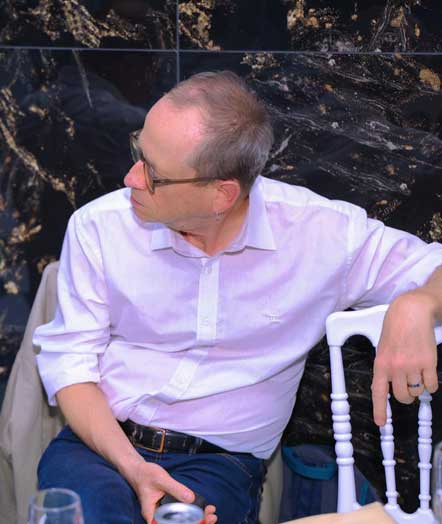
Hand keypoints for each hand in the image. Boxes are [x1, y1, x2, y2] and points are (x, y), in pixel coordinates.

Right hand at [124, 459, 216, 523]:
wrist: (138, 469)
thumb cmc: (145, 474)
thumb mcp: (161, 479)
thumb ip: (176, 488)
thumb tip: (191, 498)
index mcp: (152, 515)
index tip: (199, 522)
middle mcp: (157, 517)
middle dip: (197, 523)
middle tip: (212, 517)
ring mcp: (163, 513)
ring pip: (181, 521)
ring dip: (197, 519)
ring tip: (212, 514)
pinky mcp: (168, 508)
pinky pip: (181, 513)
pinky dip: (193, 512)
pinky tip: (204, 509)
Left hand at [371, 291, 438, 425]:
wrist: (410, 312)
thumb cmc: (395, 328)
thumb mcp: (383, 348)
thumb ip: (386, 367)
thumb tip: (389, 386)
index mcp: (381, 364)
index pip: (378, 392)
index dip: (379, 409)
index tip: (381, 423)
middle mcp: (395, 368)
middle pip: (401, 396)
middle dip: (406, 395)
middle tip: (408, 387)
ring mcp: (412, 366)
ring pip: (417, 391)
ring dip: (418, 388)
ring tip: (417, 374)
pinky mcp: (428, 363)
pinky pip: (431, 386)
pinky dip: (430, 384)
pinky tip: (427, 373)